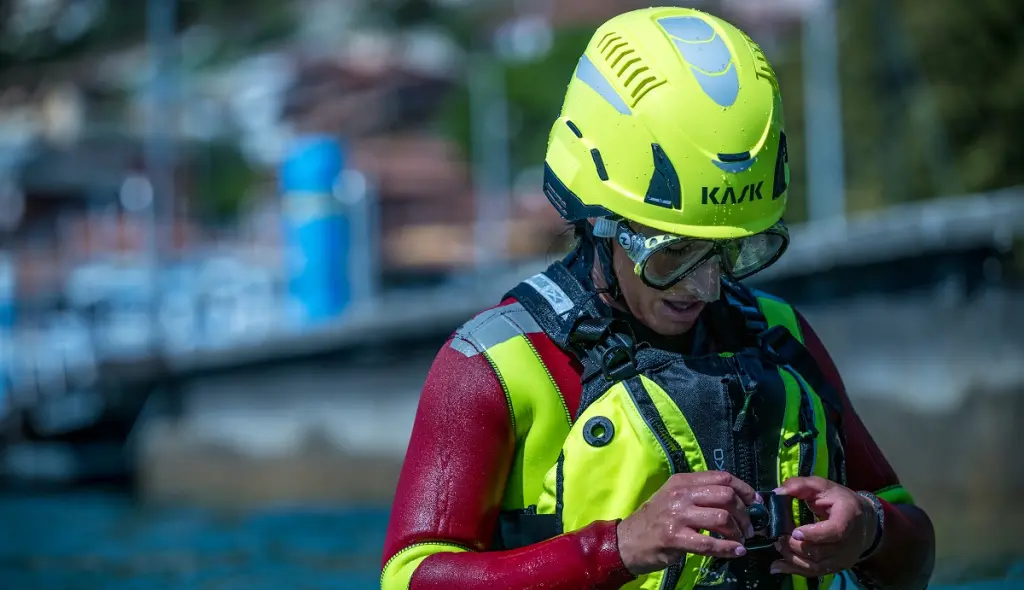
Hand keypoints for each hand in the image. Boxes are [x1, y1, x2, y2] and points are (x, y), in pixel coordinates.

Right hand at [617, 471, 758, 575]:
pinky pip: (710, 543)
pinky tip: (736, 552)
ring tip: (741, 540)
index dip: (744, 489)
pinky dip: (728, 548)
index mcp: (682, 481)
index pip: (722, 477)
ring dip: (738, 532)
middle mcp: (680, 494)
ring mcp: (677, 516)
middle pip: (726, 496)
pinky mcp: (675, 538)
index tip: (755, 503)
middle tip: (748, 527)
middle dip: (744, 513)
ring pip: (721, 518)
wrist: (627, 541)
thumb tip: (736, 501)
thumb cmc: (655, 519)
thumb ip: (700, 494)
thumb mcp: (674, 497)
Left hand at [770, 476, 879, 576]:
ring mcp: (843, 558)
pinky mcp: (836, 567)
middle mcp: (848, 542)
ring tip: (778, 545)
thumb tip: (778, 492)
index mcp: (848, 517)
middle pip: (819, 551)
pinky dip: (794, 570)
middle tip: (778, 536)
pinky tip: (777, 566)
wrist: (865, 522)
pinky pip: (814, 573)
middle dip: (794, 545)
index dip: (814, 534)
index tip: (795, 531)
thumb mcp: (823, 486)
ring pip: (815, 565)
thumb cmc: (840, 501)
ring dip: (791, 558)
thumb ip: (800, 485)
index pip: (835, 531)